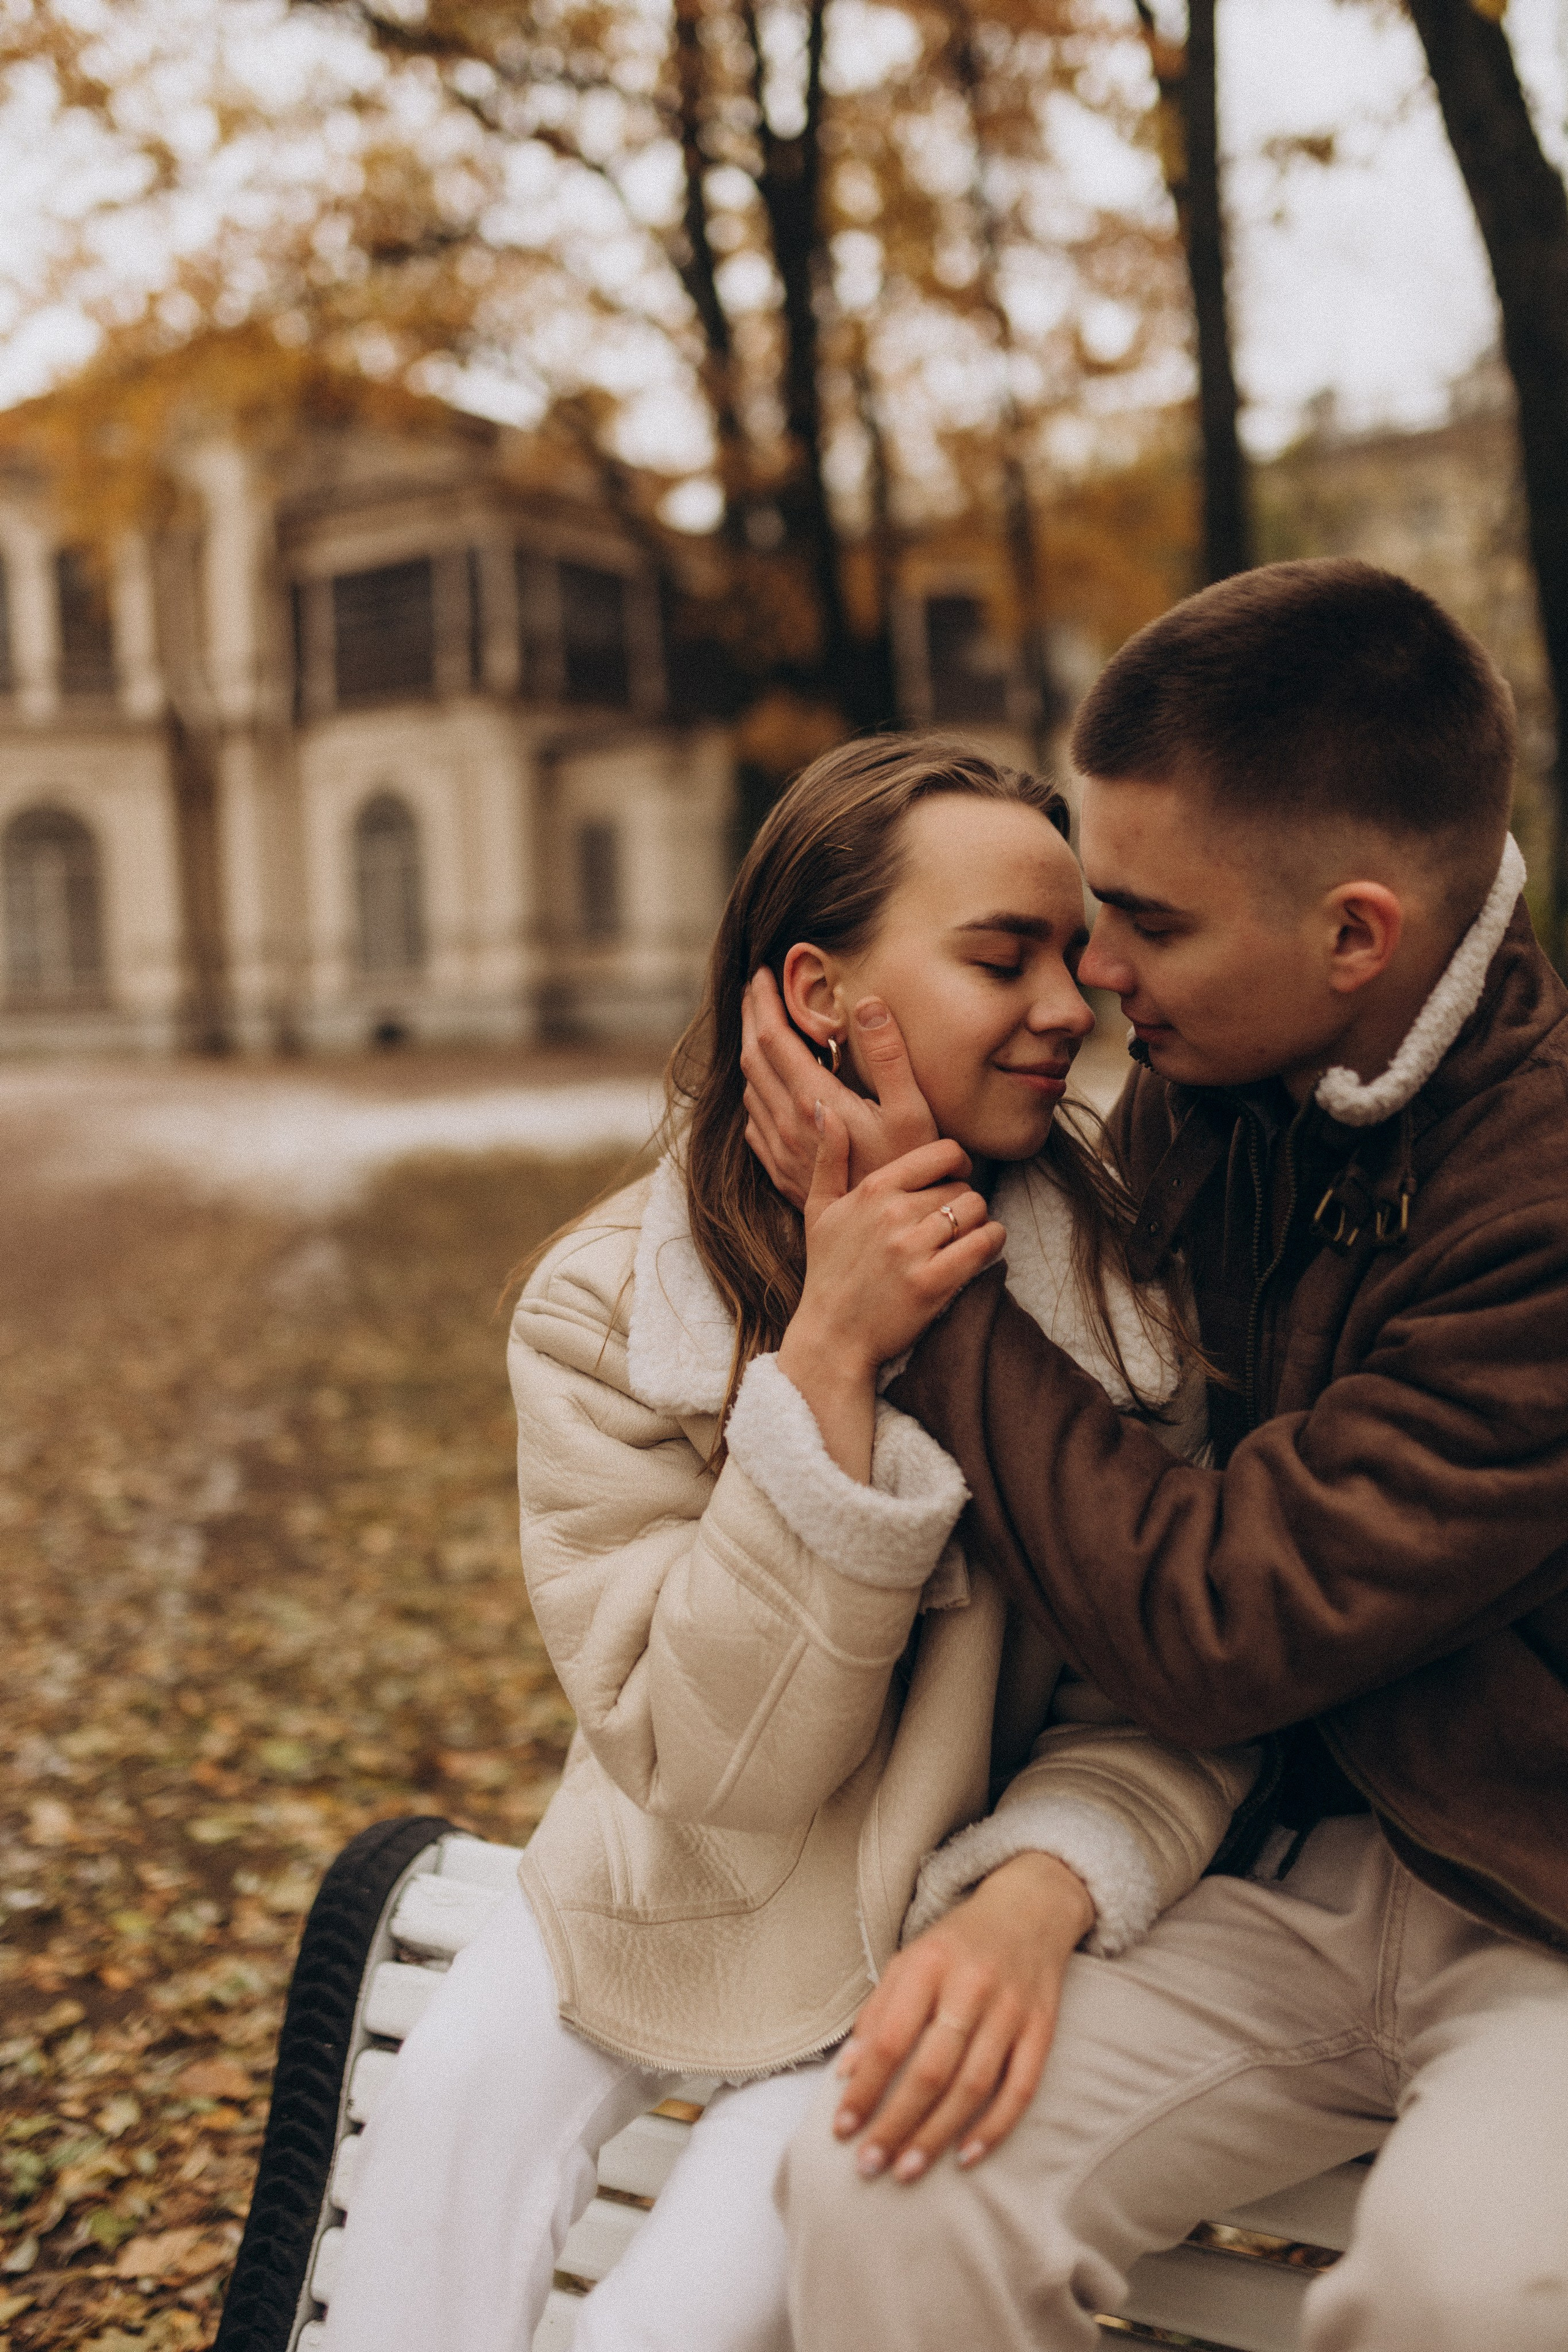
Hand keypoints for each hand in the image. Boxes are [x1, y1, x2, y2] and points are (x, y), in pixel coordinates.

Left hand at [742, 967, 937, 1209]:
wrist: (889, 1242)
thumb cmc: (912, 1174)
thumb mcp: (912, 1111)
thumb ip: (890, 1056)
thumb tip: (868, 1002)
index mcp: (813, 1102)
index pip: (774, 1039)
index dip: (764, 1002)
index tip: (763, 973)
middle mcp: (787, 1127)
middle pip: (753, 1060)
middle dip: (750, 1018)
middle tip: (754, 990)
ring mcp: (782, 1153)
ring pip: (751, 1091)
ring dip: (752, 1054)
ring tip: (761, 1029)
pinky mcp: (784, 1174)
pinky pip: (756, 1125)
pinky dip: (757, 1094)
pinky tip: (769, 1090)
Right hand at [783, 1110, 1003, 1380]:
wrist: (832, 1337)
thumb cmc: (828, 1272)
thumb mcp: (819, 1211)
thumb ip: (828, 1158)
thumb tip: (826, 1108)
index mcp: (872, 1190)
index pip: (941, 1153)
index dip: (957, 1164)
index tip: (954, 1180)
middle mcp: (893, 1214)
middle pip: (962, 1187)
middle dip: (964, 1202)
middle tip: (953, 1223)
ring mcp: (913, 1249)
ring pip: (977, 1211)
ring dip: (979, 1223)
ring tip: (964, 1238)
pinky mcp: (933, 1283)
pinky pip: (984, 1244)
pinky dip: (992, 1243)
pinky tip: (981, 1251)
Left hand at [830, 1852, 1093, 2180]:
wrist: (1030, 1908)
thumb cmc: (957, 1944)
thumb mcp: (909, 1962)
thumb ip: (877, 2014)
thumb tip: (846, 2074)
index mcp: (928, 1966)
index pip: (889, 2040)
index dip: (864, 2090)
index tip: (841, 2130)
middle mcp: (970, 1987)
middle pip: (931, 2070)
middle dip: (896, 2124)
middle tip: (868, 2166)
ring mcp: (1011, 2009)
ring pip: (973, 2086)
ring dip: (937, 2135)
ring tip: (907, 2170)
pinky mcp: (1042, 2029)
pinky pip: (1021, 2088)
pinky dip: (995, 2127)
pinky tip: (966, 2157)